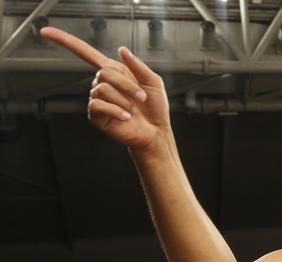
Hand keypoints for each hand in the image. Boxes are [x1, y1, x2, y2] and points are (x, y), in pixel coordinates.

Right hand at [39, 27, 169, 149]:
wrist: (156, 131)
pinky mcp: (96, 115)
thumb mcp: (153, 81)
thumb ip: (138, 65)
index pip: (86, 53)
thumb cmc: (155, 107)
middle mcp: (102, 84)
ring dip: (124, 99)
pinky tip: (126, 117)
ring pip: (103, 89)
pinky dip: (116, 110)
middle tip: (141, 96)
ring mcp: (97, 100)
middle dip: (126, 84)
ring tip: (133, 109)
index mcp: (114, 72)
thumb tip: (122, 49)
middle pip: (104, 72)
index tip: (46, 32)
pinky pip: (98, 105)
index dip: (66, 41)